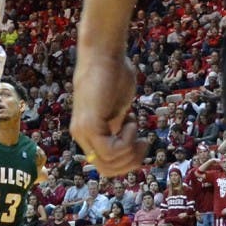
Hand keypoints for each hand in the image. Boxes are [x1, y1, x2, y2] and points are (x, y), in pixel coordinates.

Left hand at [70, 50, 146, 175]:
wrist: (103, 55)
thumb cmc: (113, 76)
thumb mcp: (118, 109)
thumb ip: (119, 128)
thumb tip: (130, 146)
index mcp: (88, 134)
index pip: (105, 165)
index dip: (127, 162)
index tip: (141, 142)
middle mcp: (81, 136)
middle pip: (107, 170)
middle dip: (131, 162)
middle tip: (143, 142)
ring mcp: (83, 131)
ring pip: (108, 163)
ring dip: (130, 150)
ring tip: (134, 127)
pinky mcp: (89, 124)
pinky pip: (109, 150)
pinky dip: (126, 140)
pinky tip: (130, 120)